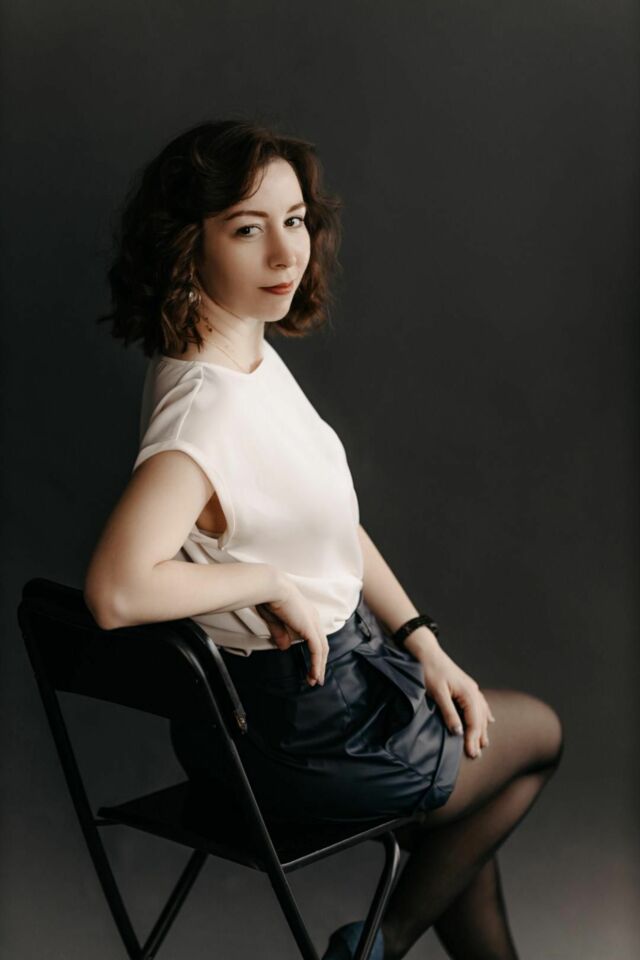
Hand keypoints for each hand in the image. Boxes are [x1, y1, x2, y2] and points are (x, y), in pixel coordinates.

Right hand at [256, 575, 328, 686]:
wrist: (271, 588)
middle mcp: (313, 618)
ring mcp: (313, 623)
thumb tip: (285, 647)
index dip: (314, 652)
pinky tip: (314, 674)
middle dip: (319, 662)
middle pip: (321, 644)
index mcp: (306, 614)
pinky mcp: (310, 628)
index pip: (314, 636)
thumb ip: (281, 633)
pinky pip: (317, 650)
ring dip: (319, 666)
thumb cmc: (269, 599)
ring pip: (322, 649)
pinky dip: (317, 663)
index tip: (309, 664)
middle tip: (315, 678)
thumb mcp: (275, 621)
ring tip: (315, 680)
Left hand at [412, 642, 495, 758]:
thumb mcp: (437, 693)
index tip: (472, 754)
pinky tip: (489, 720)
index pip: (473, 721)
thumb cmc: (430, 670)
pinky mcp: (466, 686)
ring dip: (482, 728)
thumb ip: (449, 713)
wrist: (426, 652)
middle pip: (479, 718)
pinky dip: (484, 714)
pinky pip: (480, 703)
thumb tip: (458, 732)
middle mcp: (473, 691)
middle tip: (476, 755)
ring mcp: (471, 688)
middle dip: (478, 737)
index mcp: (468, 693)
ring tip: (484, 743)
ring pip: (481, 712)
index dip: (473, 739)